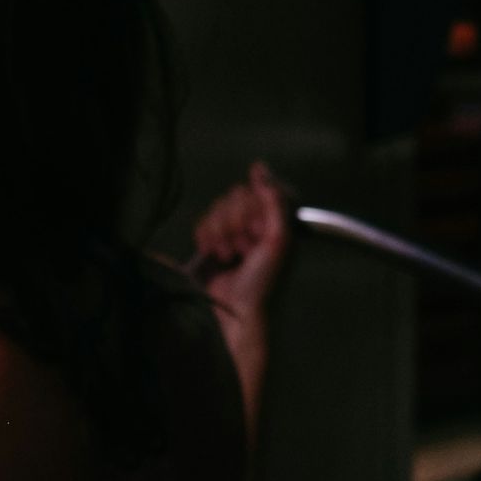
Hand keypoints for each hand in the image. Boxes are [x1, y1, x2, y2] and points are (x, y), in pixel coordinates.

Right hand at [191, 161, 292, 328]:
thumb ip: (274, 201)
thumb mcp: (278, 239)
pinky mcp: (211, 240)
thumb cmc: (264, 282)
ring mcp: (232, 230)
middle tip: (244, 248)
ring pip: (217, 207)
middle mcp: (255, 221)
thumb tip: (260, 169)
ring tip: (229, 256)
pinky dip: (206, 237)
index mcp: (276, 218)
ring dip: (221, 233)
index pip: (259, 187)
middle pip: (235, 195)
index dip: (254, 207)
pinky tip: (214, 254)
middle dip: (236, 223)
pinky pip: (202, 221)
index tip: (257, 229)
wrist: (236, 311)